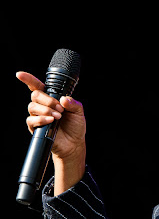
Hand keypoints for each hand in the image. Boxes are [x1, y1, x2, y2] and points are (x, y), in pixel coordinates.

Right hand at [17, 71, 86, 193]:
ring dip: (46, 110)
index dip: (28, 79)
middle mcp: (42, 106)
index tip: (20, 75)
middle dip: (48, 100)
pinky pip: (31, 120)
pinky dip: (41, 119)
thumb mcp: (79, 113)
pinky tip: (51, 121)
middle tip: (60, 109)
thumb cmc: (75, 126)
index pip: (37, 86)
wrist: (74, 143)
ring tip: (58, 117)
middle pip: (35, 95)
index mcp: (51, 99)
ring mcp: (37, 116)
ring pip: (32, 106)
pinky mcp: (35, 127)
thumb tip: (63, 99)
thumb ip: (73, 104)